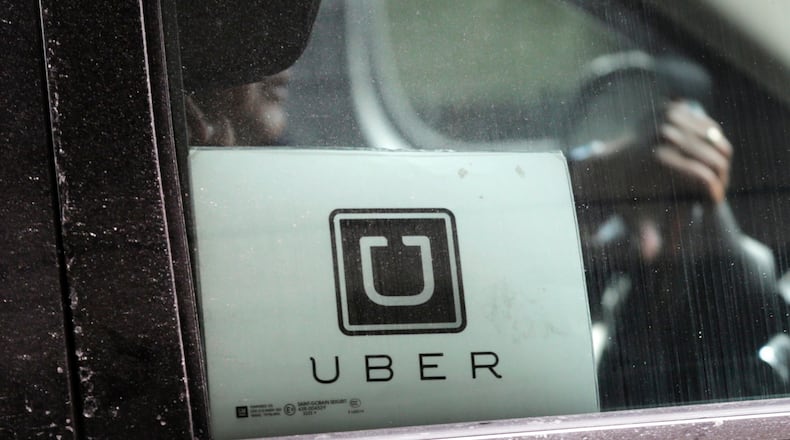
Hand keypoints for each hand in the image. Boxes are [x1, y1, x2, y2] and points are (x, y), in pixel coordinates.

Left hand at [570, 101, 733, 261]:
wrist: (605, 163)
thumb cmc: (621, 195)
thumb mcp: (632, 215)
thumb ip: (643, 235)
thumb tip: (650, 256)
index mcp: (660, 158)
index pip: (705, 178)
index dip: (714, 192)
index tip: (713, 202)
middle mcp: (664, 133)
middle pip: (714, 156)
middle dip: (720, 174)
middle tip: (717, 188)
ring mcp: (668, 116)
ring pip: (714, 137)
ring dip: (718, 157)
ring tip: (714, 174)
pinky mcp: (671, 107)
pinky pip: (705, 123)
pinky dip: (711, 138)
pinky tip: (707, 154)